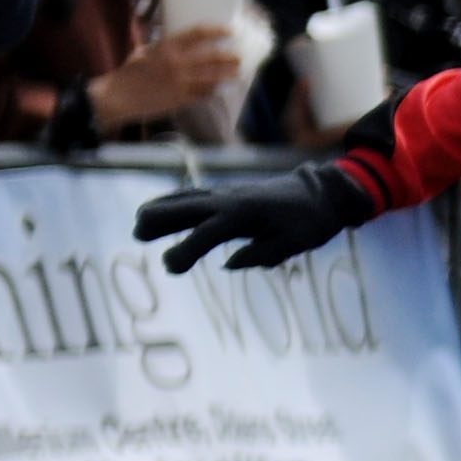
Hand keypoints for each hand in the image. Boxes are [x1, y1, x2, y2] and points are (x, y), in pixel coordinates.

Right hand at [87, 25, 248, 128]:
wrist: (120, 96)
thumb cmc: (131, 72)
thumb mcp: (146, 52)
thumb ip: (165, 47)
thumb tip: (181, 42)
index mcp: (167, 47)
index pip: (198, 34)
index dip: (217, 31)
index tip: (230, 31)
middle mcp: (177, 63)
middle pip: (212, 57)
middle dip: (229, 57)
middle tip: (239, 57)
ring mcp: (181, 82)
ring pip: (213, 78)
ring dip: (228, 75)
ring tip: (239, 73)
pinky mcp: (182, 99)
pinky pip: (204, 94)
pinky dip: (213, 90)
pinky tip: (220, 88)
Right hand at [134, 157, 376, 271]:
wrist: (323, 192)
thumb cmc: (313, 221)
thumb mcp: (297, 243)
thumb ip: (265, 254)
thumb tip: (230, 263)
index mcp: (248, 215)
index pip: (209, 234)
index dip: (187, 250)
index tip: (170, 267)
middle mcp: (232, 200)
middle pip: (190, 208)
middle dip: (163, 219)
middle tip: (137, 232)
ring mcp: (229, 194)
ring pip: (189, 199)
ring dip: (164, 209)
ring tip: (138, 223)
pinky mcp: (230, 195)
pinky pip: (197, 196)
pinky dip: (176, 201)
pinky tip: (160, 208)